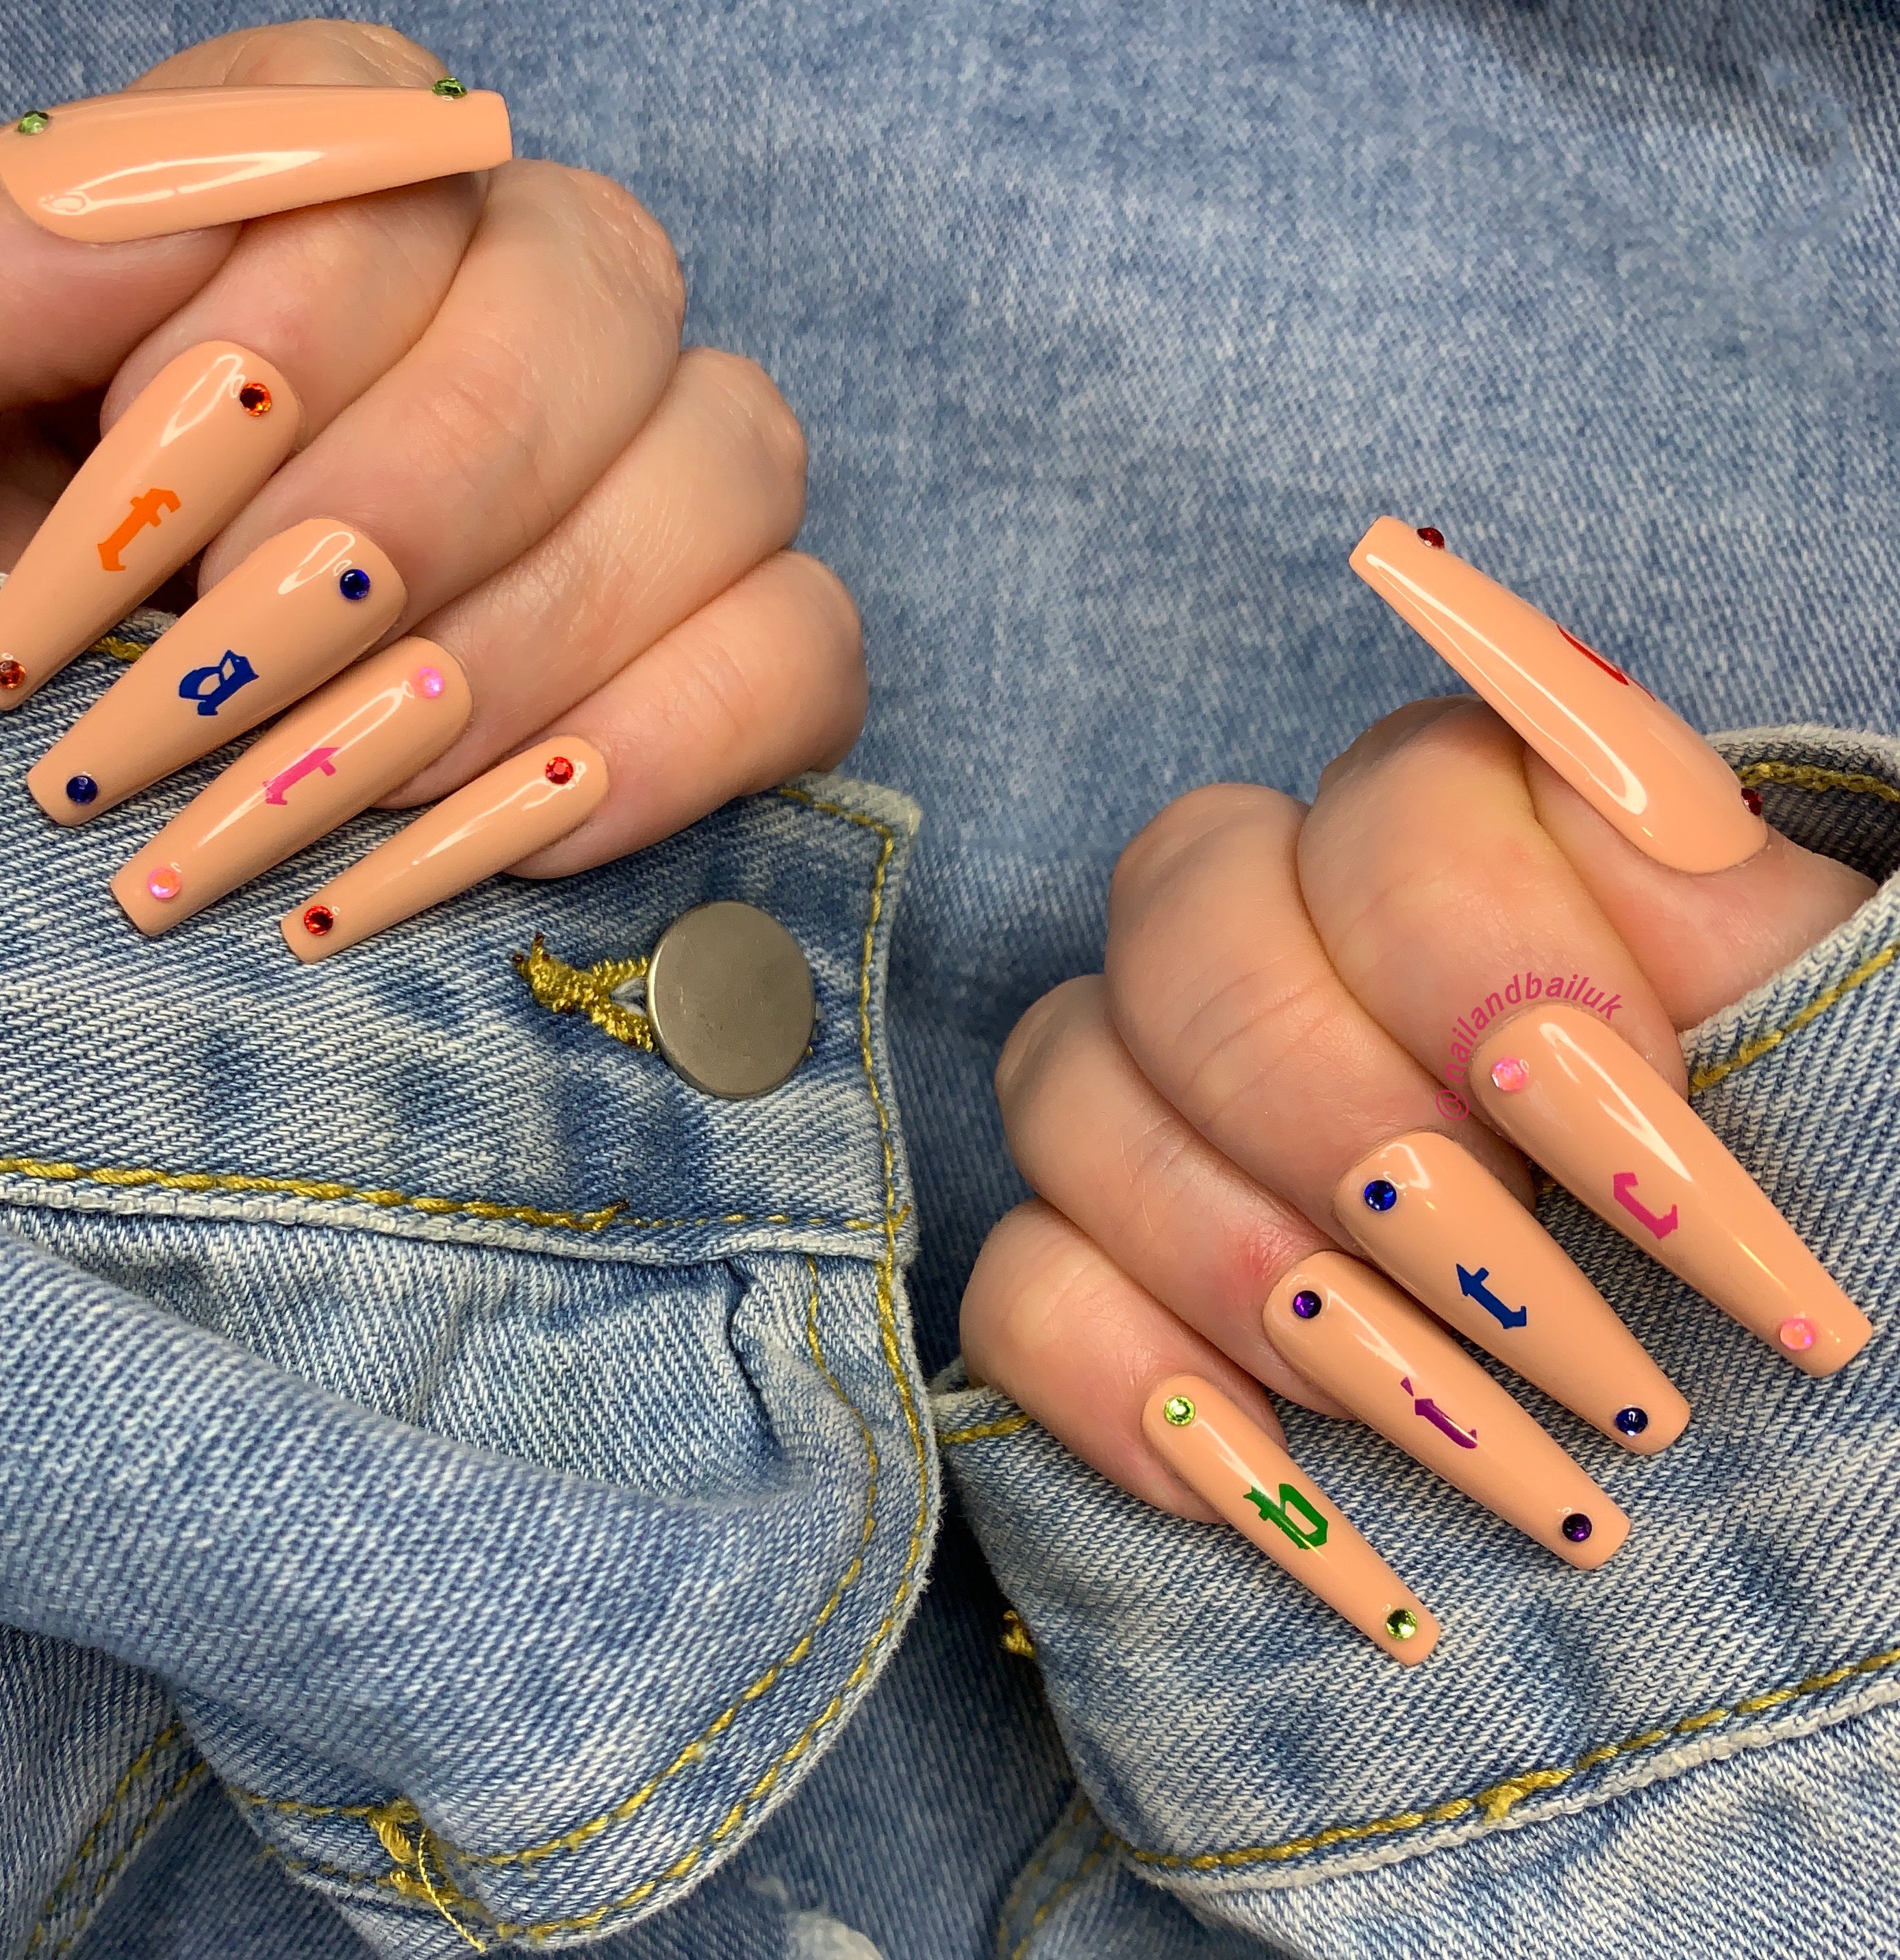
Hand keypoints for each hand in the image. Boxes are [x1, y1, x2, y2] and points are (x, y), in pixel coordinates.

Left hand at [0, 20, 861, 946]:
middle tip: (226, 674)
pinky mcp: (715, 666)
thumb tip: (170, 196)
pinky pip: (803, 655)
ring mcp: (635, 500)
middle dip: (419, 500)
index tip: (122, 510)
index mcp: (307, 225)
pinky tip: (519, 836)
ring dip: (533, 639)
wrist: (47, 817)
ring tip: (340, 788)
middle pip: (602, 294)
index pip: (399, 148)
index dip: (290, 322)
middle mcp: (507, 333)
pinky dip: (681, 742)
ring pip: (735, 466)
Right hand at [961, 530, 1875, 1661]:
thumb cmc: (1813, 1244)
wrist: (1765, 1459)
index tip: (1678, 1187)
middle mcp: (1275, 942)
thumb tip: (1603, 754)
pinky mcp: (1086, 1269)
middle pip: (1186, 932)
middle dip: (1369, 1148)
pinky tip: (1278, 1503)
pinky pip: (1014, 1287)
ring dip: (1263, 1286)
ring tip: (1482, 1462)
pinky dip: (1127, 1393)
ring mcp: (1153, 1108)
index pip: (1390, 810)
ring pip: (1066, 1096)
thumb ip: (1712, 901)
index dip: (1500, 975)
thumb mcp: (1817, 1060)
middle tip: (1586, 1361)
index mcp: (1461, 848)